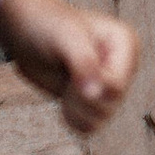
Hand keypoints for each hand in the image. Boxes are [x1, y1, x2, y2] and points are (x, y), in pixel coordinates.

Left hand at [0, 0, 140, 135]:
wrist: (28, 31)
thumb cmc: (47, 26)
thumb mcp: (65, 38)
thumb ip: (83, 62)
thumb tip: (94, 94)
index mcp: (126, 45)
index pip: (116, 86)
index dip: (89, 87)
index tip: (71, 70)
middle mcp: (124, 66)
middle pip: (109, 106)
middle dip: (79, 98)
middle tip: (66, 76)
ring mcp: (110, 85)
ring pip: (101, 120)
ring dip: (75, 109)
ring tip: (65, 86)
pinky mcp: (95, 101)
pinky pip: (90, 127)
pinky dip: (73, 118)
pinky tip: (65, 98)